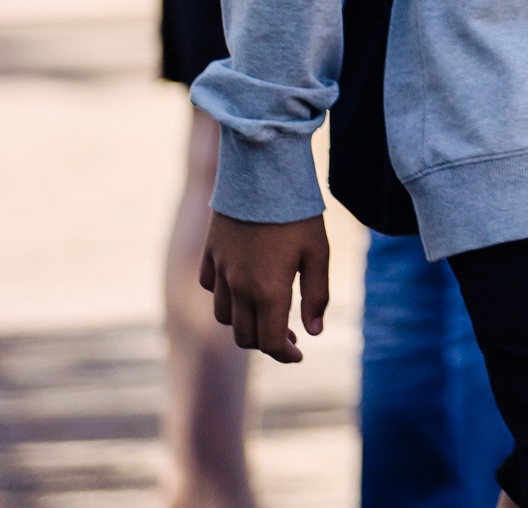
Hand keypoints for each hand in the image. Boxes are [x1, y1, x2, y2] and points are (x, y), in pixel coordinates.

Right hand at [198, 212, 329, 361]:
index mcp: (269, 291)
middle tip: (288, 334)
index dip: (285, 355)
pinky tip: (241, 285)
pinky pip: (209, 286)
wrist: (264, 173)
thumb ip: (317, 295)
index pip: (269, 342)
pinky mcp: (210, 252)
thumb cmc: (297, 213)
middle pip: (244, 335)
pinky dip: (223, 295)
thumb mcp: (318, 252)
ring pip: (223, 315)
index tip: (298, 353)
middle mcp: (239, 287)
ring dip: (243, 321)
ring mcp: (220, 270)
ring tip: (265, 311)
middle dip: (266, 342)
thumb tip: (314, 331)